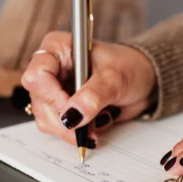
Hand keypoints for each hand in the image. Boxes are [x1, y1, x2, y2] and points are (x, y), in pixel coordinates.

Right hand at [21, 31, 156, 144]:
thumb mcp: (114, 78)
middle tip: (86, 127)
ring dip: (71, 129)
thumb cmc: (130, 67)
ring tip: (96, 124)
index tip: (73, 109)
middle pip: (40, 101)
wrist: (145, 81)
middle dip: (64, 119)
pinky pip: (57, 128)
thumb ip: (93, 96)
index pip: (37, 75)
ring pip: (46, 118)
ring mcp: (54, 90)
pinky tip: (94, 125)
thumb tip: (72, 116)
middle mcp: (51, 69)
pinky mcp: (62, 108)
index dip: (52, 96)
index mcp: (57, 49)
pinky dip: (76, 133)